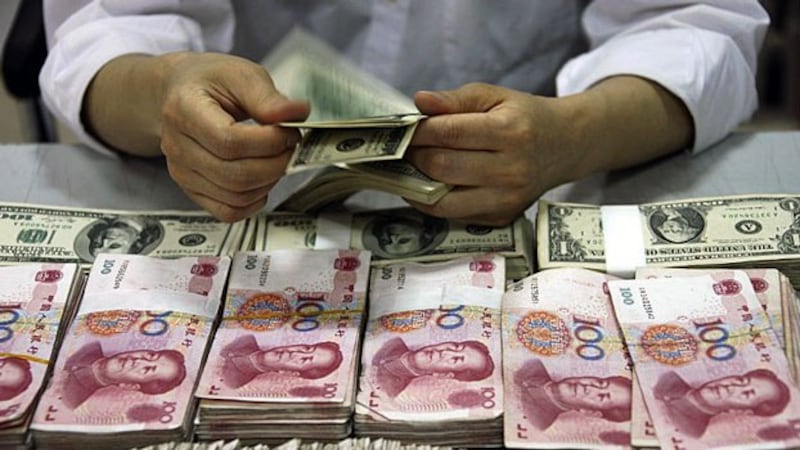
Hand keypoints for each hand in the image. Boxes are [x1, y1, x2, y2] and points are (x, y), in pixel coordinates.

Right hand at [85, 52, 309, 222]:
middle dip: (276, 164)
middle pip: (235, 175)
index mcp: (184, 110)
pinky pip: (228, 211)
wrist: (180, 93)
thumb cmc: (211, 82)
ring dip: (269, 181)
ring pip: (235, 196)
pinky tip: (263, 180)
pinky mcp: (191, 189)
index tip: (289, 131)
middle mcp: (177, 146)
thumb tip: (297, 113)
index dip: (269, 142)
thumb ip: (268, 98)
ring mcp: (181, 172)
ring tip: (277, 157)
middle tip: (291, 146)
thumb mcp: (240, 74)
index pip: (230, 142)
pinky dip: (253, 202)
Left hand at [407, 83, 572, 225]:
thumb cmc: (524, 118)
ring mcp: (507, 199)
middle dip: (415, 157)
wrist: (564, 147)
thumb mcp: (495, 96)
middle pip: (442, 168)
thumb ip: (455, 99)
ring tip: (413, 169)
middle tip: (407, 148)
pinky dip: (435, 201)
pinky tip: (431, 185)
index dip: (418, 132)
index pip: (449, 133)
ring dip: (418, 185)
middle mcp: (511, 170)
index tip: (404, 129)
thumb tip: (420, 101)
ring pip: (442, 201)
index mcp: (509, 133)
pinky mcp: (502, 218)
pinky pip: (454, 215)